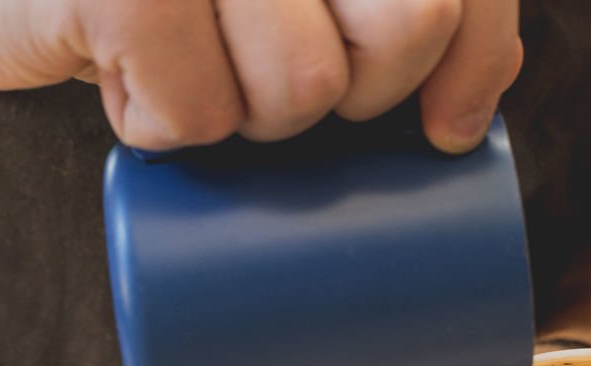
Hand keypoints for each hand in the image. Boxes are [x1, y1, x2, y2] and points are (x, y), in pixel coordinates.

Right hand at [0, 0, 522, 151]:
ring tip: (179, 60)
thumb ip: (370, 4)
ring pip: (303, 92)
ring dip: (241, 115)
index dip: (473, 56)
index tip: (440, 128)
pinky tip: (118, 75)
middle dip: (353, 93)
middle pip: (405, 27)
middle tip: (267, 73)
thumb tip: (460, 120)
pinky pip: (201, 117)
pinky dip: (158, 127)